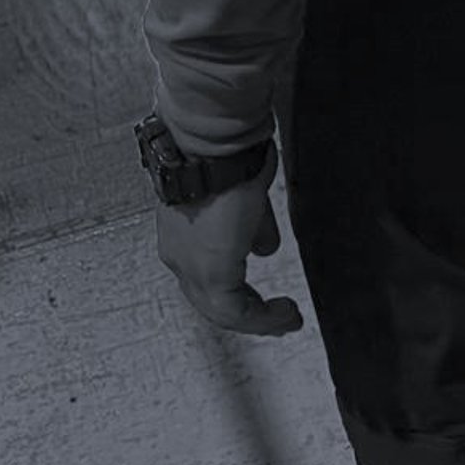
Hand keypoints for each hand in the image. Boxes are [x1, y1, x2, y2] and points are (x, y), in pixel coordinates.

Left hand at [154, 161, 302, 337]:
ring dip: (258, 318)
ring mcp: (191, 267)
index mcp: (182, 233)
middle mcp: (180, 254)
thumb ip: (252, 225)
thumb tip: (266, 245)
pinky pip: (238, 312)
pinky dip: (263, 318)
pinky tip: (284, 315)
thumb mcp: (244, 195)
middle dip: (246, 310)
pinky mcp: (211, 273)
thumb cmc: (224, 153)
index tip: (260, 293)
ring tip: (284, 320)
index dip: (236, 284)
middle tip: (273, 317)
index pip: (206, 270)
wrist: (211, 144)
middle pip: (211, 297)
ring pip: (222, 310)